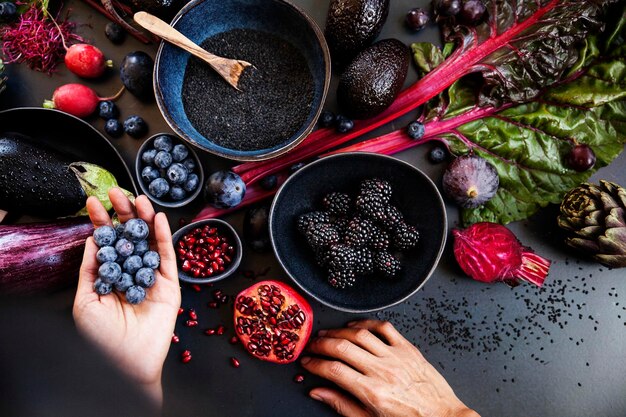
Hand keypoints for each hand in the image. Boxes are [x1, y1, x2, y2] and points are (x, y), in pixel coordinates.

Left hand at [73, 188, 180, 406]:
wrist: (125, 362)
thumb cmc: (101, 338)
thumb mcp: (86, 301)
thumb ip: (92, 270)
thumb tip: (92, 241)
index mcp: (111, 277)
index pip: (107, 243)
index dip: (101, 223)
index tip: (93, 203)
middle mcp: (132, 274)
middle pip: (129, 237)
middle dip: (124, 214)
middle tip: (116, 193)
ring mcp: (152, 278)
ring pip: (150, 242)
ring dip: (145, 219)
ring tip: (138, 199)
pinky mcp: (170, 285)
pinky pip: (168, 257)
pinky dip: (164, 237)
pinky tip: (158, 219)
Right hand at [301, 320, 479, 416]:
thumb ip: (342, 404)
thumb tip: (318, 392)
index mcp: (372, 392)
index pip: (333, 370)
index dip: (314, 363)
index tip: (307, 362)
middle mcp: (383, 371)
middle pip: (342, 348)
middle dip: (321, 344)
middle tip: (312, 345)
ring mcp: (396, 357)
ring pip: (360, 334)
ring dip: (339, 331)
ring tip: (328, 334)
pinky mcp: (408, 349)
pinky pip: (384, 328)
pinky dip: (367, 324)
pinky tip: (356, 327)